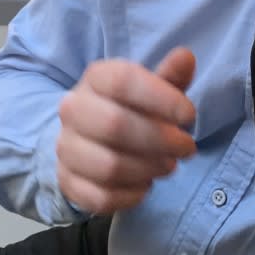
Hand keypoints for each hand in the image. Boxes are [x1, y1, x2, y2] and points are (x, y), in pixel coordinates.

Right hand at [57, 48, 196, 213]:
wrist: (86, 139)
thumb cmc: (130, 109)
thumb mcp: (151, 90)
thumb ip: (170, 77)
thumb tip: (186, 57)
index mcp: (95, 78)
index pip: (122, 81)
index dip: (161, 98)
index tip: (189, 114)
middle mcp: (73, 109)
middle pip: (114, 125)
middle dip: (160, 140)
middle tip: (186, 148)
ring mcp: (65, 147)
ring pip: (108, 165)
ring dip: (148, 169)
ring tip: (168, 166)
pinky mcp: (67, 182)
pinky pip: (100, 197)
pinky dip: (130, 196)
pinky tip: (146, 186)